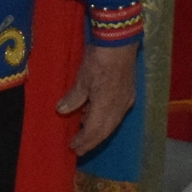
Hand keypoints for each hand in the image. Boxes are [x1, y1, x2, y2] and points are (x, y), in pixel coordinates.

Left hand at [58, 41, 137, 156]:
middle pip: (105, 131)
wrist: (120, 43)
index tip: (73, 148)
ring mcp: (126, 100)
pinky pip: (117, 113)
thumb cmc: (99, 60)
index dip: (84, 141)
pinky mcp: (129, 92)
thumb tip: (62, 110)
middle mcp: (119, 108)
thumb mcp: (82, 79)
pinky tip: (96, 113)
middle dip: (91, 141)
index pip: (94, 131)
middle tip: (79, 148)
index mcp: (106, 107)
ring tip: (84, 130)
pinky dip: (106, 118)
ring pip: (112, 123)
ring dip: (99, 129)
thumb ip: (74, 98)